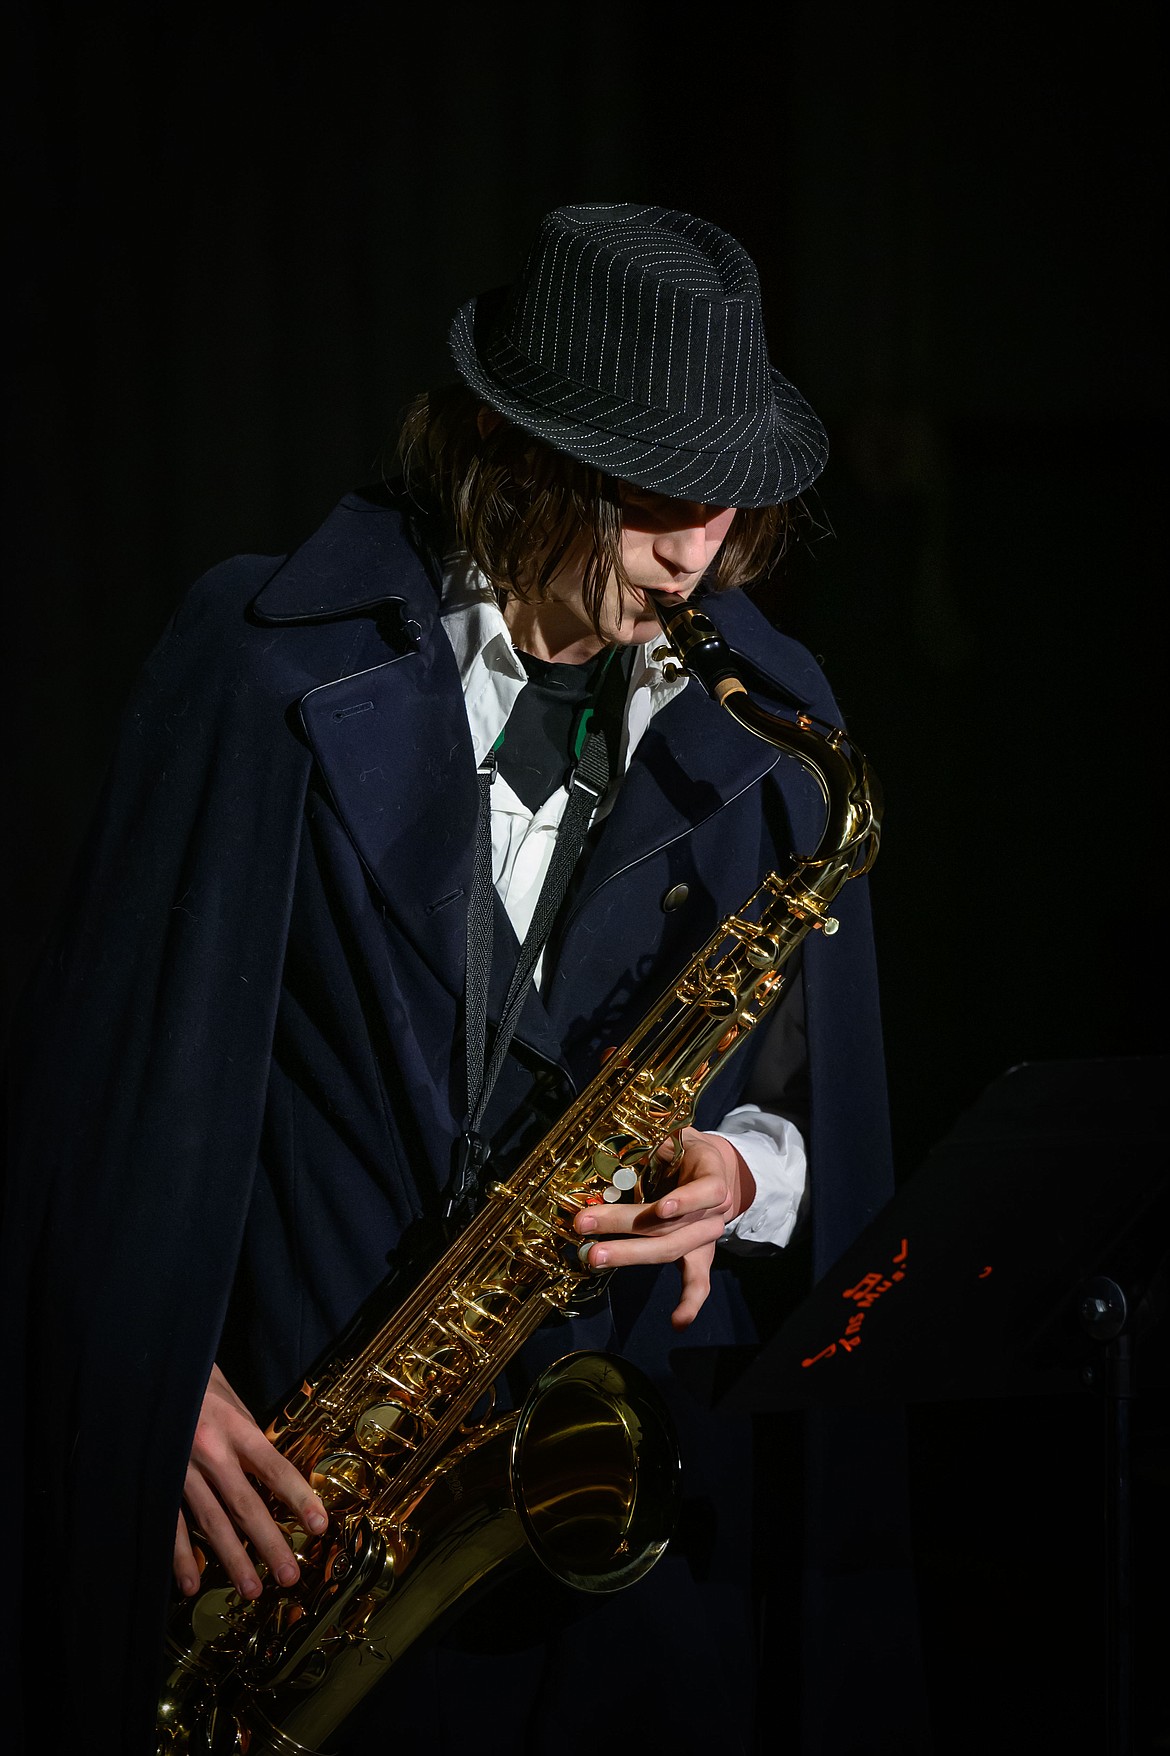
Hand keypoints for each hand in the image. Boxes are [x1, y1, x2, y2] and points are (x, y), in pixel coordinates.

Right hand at [173, 1363, 328, 1599]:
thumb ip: (247, 1430)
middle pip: (245, 1504)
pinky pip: (169, 1524)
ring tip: (252, 1589)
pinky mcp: (154, 1481)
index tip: (320, 1525)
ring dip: (232, 1559)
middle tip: (291, 1576)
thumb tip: (269, 1465)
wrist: (140, 1369)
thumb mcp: (227, 1394)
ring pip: (210, 1521)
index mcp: (233, 1425)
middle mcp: (209, 1450)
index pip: (274, 1466)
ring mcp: (179, 1470)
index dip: (298, 1497)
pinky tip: (191, 1584)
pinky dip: (179, 1556)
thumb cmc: (192, 1379)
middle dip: (269, 1543)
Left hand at [572, 1128, 754, 1329]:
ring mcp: (705, 1237)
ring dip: (630, 1254)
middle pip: (670, 1225)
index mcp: (711, 1178)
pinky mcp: (699, 1256)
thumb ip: (654, 1144)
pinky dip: (689, 1303)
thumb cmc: (687, 1150)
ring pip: (669, 1249)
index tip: (664, 1208)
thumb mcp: (677, 1137)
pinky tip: (677, 1322)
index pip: (705, 1192)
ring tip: (593, 1257)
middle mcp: (712, 1211)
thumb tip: (609, 1148)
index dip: (686, 1201)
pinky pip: (698, 1282)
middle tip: (584, 1225)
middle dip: (626, 1226)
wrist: (718, 1169)